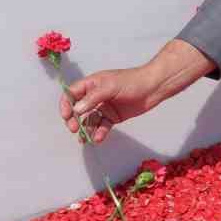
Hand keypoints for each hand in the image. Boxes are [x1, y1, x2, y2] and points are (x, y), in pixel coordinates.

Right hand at [59, 39, 215, 143]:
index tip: (66, 116)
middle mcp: (96, 96)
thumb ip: (93, 98)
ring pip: (90, 120)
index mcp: (92, 84)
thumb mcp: (110, 86)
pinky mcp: (114, 116)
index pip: (72, 94)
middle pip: (78, 109)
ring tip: (84, 139)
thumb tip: (77, 109)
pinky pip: (103, 126)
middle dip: (74, 119)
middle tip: (74, 128)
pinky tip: (98, 138)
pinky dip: (99, 132)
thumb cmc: (132, 81)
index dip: (66, 105)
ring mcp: (105, 107)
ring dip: (86, 129)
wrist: (154, 88)